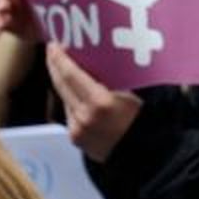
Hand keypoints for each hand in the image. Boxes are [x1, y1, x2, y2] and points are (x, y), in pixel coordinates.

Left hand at [46, 43, 141, 161]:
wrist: (145, 155)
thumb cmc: (146, 119)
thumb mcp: (135, 92)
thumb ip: (116, 78)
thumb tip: (103, 56)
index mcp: (100, 102)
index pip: (72, 75)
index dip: (60, 58)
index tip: (54, 44)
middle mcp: (84, 115)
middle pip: (61, 85)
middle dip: (55, 65)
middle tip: (53, 48)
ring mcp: (77, 128)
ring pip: (63, 98)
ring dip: (60, 81)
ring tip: (61, 65)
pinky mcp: (75, 138)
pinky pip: (69, 112)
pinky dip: (69, 98)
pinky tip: (72, 89)